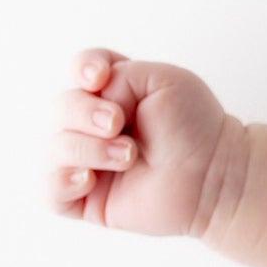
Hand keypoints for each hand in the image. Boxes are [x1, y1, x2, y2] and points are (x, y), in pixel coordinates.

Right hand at [50, 48, 234, 235]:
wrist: (215, 174)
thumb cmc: (195, 126)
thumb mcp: (164, 79)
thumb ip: (120, 74)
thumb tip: (90, 98)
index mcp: (115, 91)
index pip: (80, 69)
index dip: (81, 69)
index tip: (99, 78)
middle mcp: (95, 124)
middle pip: (61, 108)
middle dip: (84, 113)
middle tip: (117, 123)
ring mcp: (88, 161)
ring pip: (55, 148)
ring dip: (89, 149)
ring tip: (128, 156)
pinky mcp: (86, 197)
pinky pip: (51, 191)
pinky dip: (64, 181)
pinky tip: (90, 179)